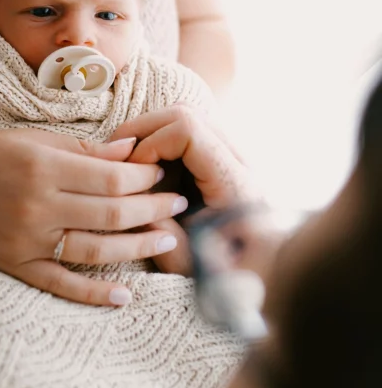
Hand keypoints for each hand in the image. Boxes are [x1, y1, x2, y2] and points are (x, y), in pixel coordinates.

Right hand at [0, 129, 187, 306]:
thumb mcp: (27, 138)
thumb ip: (80, 147)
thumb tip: (130, 151)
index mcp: (42, 166)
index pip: (112, 177)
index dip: (145, 177)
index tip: (161, 173)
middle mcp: (37, 205)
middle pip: (112, 213)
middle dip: (154, 208)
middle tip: (179, 203)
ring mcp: (25, 240)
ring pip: (96, 250)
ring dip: (138, 246)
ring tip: (168, 237)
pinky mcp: (14, 265)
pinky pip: (60, 285)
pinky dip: (94, 294)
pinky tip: (125, 296)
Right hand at [111, 104, 256, 275]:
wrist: (269, 274)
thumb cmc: (231, 273)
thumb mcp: (188, 261)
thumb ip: (156, 231)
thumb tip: (127, 204)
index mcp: (232, 181)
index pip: (188, 129)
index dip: (151, 143)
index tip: (132, 171)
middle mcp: (238, 161)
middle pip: (185, 113)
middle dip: (143, 129)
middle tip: (117, 157)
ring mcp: (233, 156)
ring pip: (187, 116)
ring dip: (152, 132)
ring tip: (128, 159)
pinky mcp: (224, 161)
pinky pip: (190, 132)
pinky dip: (163, 140)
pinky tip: (145, 165)